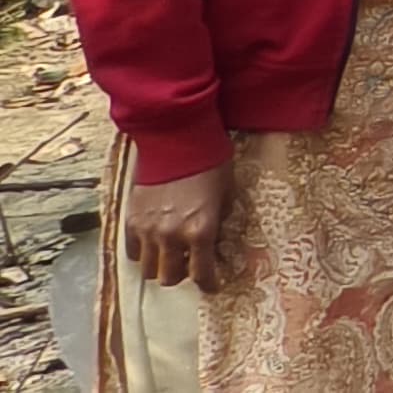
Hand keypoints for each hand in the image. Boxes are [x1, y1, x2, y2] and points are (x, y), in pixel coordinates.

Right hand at [121, 166, 229, 289]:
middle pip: (170, 277)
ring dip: (160, 265)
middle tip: (189, 264)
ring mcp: (148, 230)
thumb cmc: (209, 164)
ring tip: (169, 254)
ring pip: (148, 269)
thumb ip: (220, 222)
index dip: (208, 284)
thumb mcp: (226, 196)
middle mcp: (172, 236)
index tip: (211, 285)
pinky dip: (143, 252)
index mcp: (201, 231)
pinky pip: (132, 252)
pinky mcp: (130, 220)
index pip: (202, 274)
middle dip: (181, 274)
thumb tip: (215, 239)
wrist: (176, 141)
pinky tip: (153, 243)